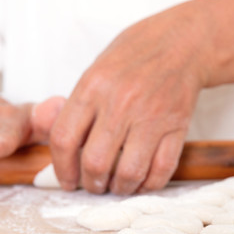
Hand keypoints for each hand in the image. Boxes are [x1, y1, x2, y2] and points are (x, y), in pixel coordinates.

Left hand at [49, 1, 209, 194]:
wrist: (181, 43)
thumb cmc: (134, 57)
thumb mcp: (94, 71)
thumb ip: (74, 106)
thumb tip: (51, 142)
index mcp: (93, 87)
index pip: (64, 139)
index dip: (62, 169)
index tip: (67, 181)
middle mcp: (120, 103)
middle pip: (95, 163)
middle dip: (91, 184)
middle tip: (93, 185)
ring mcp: (151, 117)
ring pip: (129, 172)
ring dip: (119, 189)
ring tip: (116, 186)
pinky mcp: (177, 127)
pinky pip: (161, 170)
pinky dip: (149, 185)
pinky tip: (141, 182)